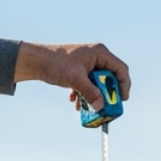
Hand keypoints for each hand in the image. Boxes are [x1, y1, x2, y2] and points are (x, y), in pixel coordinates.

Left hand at [13, 42, 130, 109]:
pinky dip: (84, 93)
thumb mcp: (75, 80)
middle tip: (105, 106)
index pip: (120, 69)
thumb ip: (90, 93)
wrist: (36, 61)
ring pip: (97, 82)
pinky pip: (87, 83)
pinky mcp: (79, 69)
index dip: (124, 85)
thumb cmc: (56, 64)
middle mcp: (96, 56)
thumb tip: (100, 107)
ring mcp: (87, 63)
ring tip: (88, 107)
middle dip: (106, 94)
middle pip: (109, 77)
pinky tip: (74, 101)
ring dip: (93, 96)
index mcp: (100, 53)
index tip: (122, 99)